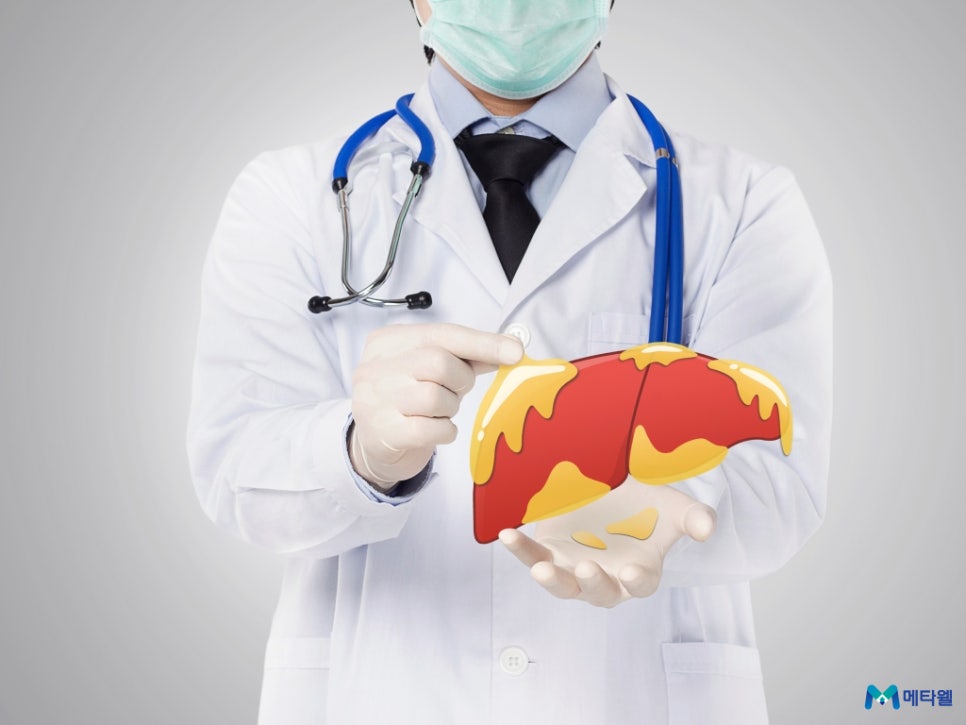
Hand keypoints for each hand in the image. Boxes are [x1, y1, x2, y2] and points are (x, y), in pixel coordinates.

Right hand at [350, 323, 522, 488]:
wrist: (371, 444)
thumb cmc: (406, 399)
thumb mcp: (428, 370)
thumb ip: (463, 357)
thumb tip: (508, 350)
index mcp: (388, 341)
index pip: (443, 334)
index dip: (483, 342)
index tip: (515, 351)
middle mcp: (376, 367)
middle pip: (439, 362)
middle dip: (460, 379)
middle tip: (456, 391)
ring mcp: (375, 400)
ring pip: (435, 396)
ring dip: (450, 407)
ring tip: (439, 411)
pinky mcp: (383, 432)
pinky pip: (432, 428)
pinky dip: (445, 430)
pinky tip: (437, 428)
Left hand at [500, 481, 714, 606]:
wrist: (614, 487)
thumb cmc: (647, 504)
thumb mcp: (673, 505)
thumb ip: (693, 516)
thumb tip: (708, 528)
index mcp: (639, 570)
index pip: (640, 585)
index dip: (635, 582)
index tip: (630, 572)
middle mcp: (605, 577)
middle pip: (598, 593)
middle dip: (591, 583)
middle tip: (584, 569)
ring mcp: (573, 568)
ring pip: (560, 585)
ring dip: (549, 579)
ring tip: (539, 570)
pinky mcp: (548, 554)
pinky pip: (532, 557)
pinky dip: (519, 550)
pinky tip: (508, 536)